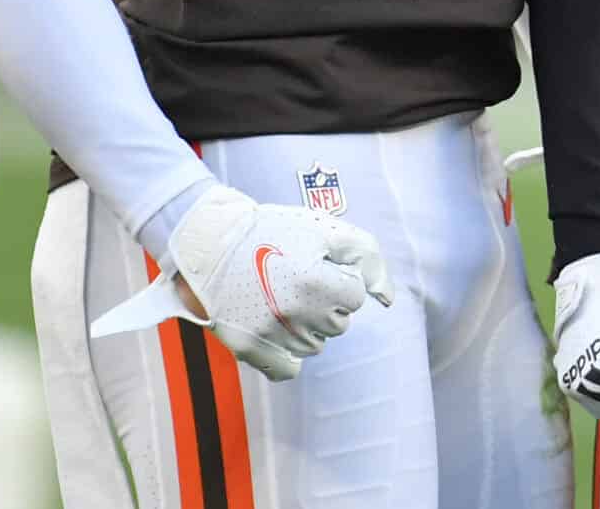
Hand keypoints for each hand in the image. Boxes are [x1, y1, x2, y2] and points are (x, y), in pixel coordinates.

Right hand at [90, 184, 393, 381]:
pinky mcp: (248, 348)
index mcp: (315, 282)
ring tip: (284, 298)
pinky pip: (287, 370)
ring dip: (309, 325)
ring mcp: (270, 335)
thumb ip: (366, 257)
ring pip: (316, 346)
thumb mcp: (324, 229)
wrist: (211, 242)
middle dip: (328, 303)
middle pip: (338, 324)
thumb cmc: (272, 231)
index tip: (318, 266)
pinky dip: (289, 356)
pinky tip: (280, 330)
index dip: (340, 278)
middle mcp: (294, 313)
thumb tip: (388, 299)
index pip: (355, 297)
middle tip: (300, 280)